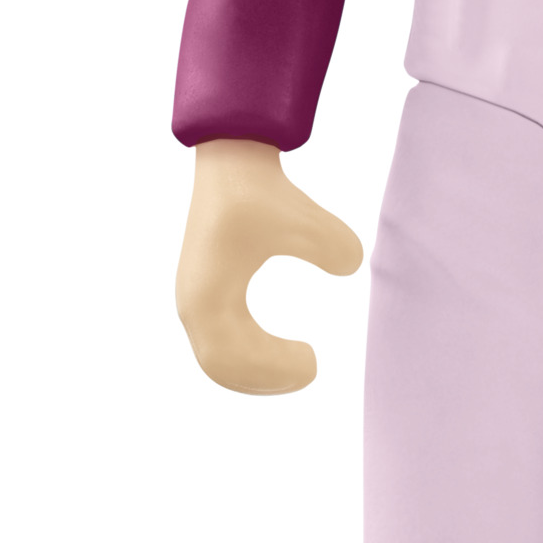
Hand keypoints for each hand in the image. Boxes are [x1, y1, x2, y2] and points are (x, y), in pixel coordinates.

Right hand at [176, 139, 363, 394]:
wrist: (231, 164)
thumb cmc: (261, 192)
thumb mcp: (303, 219)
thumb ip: (334, 246)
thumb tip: (349, 267)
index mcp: (206, 295)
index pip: (231, 358)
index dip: (271, 371)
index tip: (314, 363)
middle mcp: (192, 303)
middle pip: (221, 366)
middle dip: (265, 378)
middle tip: (311, 370)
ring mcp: (195, 300)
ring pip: (217, 358)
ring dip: (256, 371)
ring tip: (300, 366)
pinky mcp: (205, 293)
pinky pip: (219, 342)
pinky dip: (247, 356)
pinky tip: (279, 352)